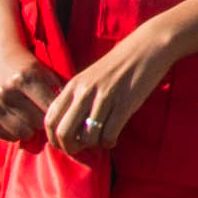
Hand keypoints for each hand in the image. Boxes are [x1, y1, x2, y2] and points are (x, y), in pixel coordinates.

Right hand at [0, 58, 56, 148]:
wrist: (1, 59)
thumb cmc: (30, 68)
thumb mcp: (47, 72)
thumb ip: (61, 91)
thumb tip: (73, 116)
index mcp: (25, 77)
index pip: (49, 109)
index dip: (57, 113)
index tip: (59, 112)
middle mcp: (6, 90)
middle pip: (37, 122)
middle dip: (44, 121)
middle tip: (44, 115)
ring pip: (23, 133)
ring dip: (31, 129)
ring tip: (32, 118)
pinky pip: (7, 137)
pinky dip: (15, 133)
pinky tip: (18, 121)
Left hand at [41, 39, 169, 159]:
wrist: (147, 47)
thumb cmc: (118, 65)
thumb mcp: (90, 78)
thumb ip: (77, 98)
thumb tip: (69, 130)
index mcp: (73, 85)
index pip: (50, 119)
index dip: (54, 139)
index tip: (64, 145)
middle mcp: (85, 91)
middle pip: (64, 133)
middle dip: (71, 148)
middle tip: (82, 150)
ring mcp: (104, 97)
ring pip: (88, 137)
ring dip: (94, 145)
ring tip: (101, 139)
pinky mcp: (124, 104)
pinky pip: (109, 135)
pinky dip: (109, 142)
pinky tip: (113, 137)